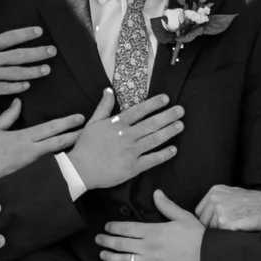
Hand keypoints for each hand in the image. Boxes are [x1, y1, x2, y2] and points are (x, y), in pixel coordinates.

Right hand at [0, 26, 54, 96]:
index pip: (11, 37)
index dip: (26, 34)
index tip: (39, 32)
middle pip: (20, 55)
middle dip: (38, 53)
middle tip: (52, 51)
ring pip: (17, 72)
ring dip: (33, 71)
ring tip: (46, 70)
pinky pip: (6, 88)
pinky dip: (18, 87)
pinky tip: (27, 86)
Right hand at [0, 98, 83, 186]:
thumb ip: (8, 115)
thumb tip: (18, 102)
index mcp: (23, 138)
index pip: (49, 128)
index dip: (66, 123)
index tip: (79, 118)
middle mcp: (30, 151)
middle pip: (58, 143)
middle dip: (74, 136)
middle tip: (88, 131)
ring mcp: (30, 164)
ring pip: (54, 155)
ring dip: (68, 149)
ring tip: (80, 145)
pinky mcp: (27, 173)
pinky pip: (45, 166)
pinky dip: (57, 162)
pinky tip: (65, 162)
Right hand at [64, 91, 183, 189]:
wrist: (80, 170)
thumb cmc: (85, 146)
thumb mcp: (92, 123)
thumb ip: (103, 107)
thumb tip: (109, 90)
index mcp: (117, 124)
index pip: (139, 111)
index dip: (154, 104)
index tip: (166, 98)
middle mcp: (126, 136)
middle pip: (151, 124)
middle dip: (168, 116)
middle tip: (181, 110)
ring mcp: (131, 152)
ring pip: (154, 139)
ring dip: (169, 132)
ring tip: (180, 125)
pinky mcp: (133, 167)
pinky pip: (152, 160)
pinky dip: (164, 155)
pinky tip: (173, 150)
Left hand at [97, 190, 204, 260]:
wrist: (208, 258)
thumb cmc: (197, 236)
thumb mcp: (182, 216)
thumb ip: (166, 206)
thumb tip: (156, 193)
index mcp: (153, 231)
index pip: (126, 228)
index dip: (114, 227)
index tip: (107, 226)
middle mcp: (148, 247)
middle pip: (121, 244)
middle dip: (107, 241)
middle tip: (98, 239)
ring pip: (124, 260)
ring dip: (110, 257)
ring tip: (102, 254)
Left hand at [197, 184, 260, 231]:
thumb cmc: (254, 202)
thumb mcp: (233, 193)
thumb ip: (218, 200)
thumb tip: (207, 213)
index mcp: (215, 191)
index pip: (200, 211)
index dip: (207, 219)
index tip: (215, 223)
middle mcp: (214, 199)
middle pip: (202, 221)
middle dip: (211, 226)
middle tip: (226, 227)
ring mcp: (218, 210)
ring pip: (209, 229)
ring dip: (219, 231)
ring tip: (235, 226)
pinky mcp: (224, 221)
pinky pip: (218, 234)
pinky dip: (226, 234)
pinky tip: (237, 229)